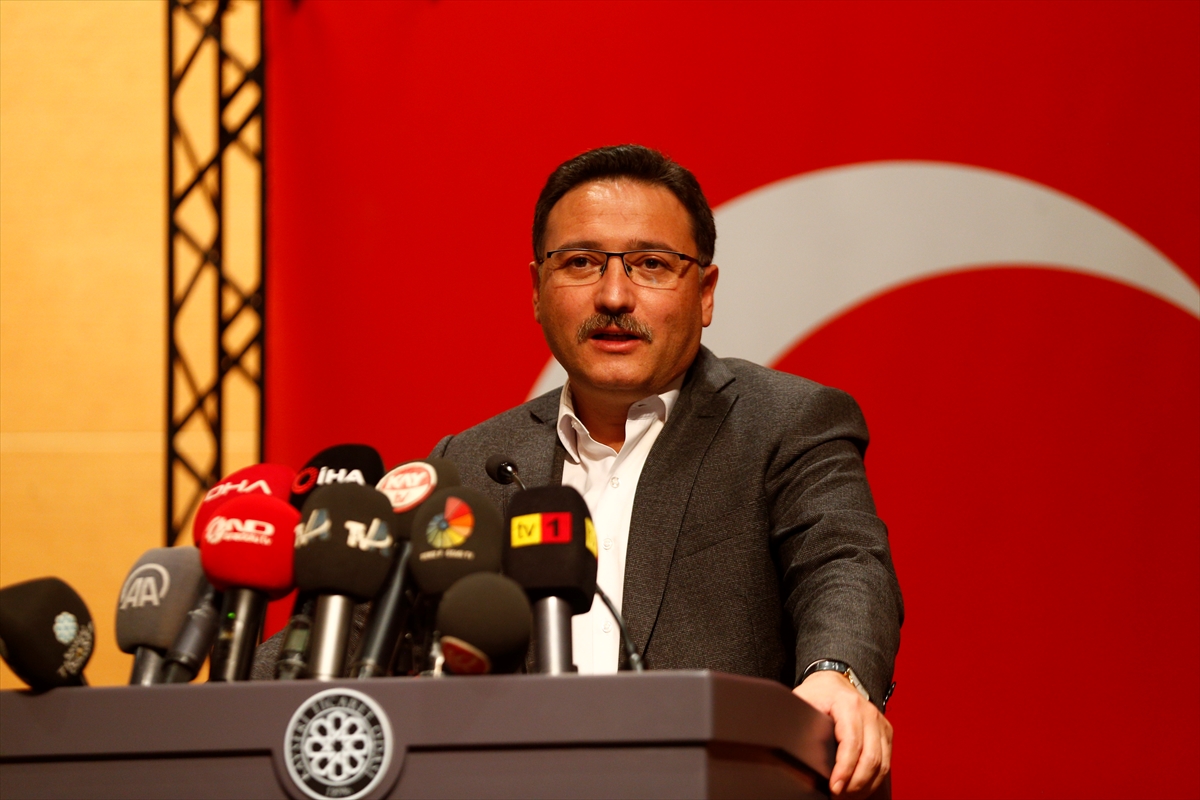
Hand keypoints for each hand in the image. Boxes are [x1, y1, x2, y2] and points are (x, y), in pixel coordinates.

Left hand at [793, 670, 891, 797]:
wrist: (834, 681)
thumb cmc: (817, 693)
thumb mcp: (803, 701)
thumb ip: (798, 721)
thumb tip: (787, 743)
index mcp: (848, 704)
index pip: (851, 743)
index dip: (844, 769)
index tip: (834, 787)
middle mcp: (869, 713)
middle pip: (871, 758)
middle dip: (856, 784)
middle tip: (839, 796)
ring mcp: (880, 723)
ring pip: (882, 764)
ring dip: (866, 785)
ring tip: (848, 796)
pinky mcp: (885, 732)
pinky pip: (886, 762)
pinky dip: (874, 779)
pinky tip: (860, 788)